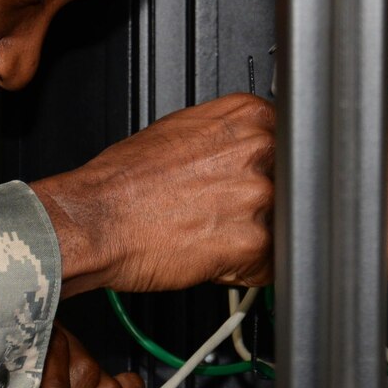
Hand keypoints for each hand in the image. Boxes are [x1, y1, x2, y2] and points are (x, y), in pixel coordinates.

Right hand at [32, 93, 273, 295]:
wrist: (96, 219)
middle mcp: (259, 150)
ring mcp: (258, 195)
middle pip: (291, 186)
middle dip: (267, 206)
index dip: (273, 171)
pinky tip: (215, 256)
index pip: (291, 146)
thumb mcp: (182, 129)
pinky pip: (270, 266)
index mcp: (248, 116)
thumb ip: (230, 135)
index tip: (260, 183)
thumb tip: (255, 148)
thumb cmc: (126, 179)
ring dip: (257, 239)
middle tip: (229, 213)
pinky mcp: (252, 241)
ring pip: (283, 227)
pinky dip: (247, 270)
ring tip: (216, 234)